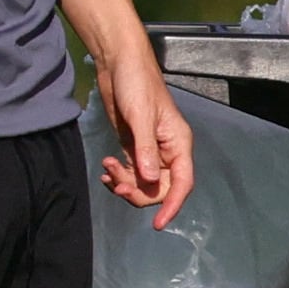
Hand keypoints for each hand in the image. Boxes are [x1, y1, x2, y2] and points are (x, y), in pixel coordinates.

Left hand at [93, 57, 195, 229]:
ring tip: (108, 171)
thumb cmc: (137, 83)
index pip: (182, 183)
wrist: (119, 63)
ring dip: (126, 184)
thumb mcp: (141, 116)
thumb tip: (150, 179)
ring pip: (143, 184)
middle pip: (161, 189)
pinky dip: (118, 177)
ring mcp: (150, 151)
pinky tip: (106, 169)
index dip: (172, 205)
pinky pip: (130, 174)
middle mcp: (168, 151)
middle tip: (117, 184)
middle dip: (139, 192)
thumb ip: (145, 149)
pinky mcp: (134, 148)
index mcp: (178, 143)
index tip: (158, 224)